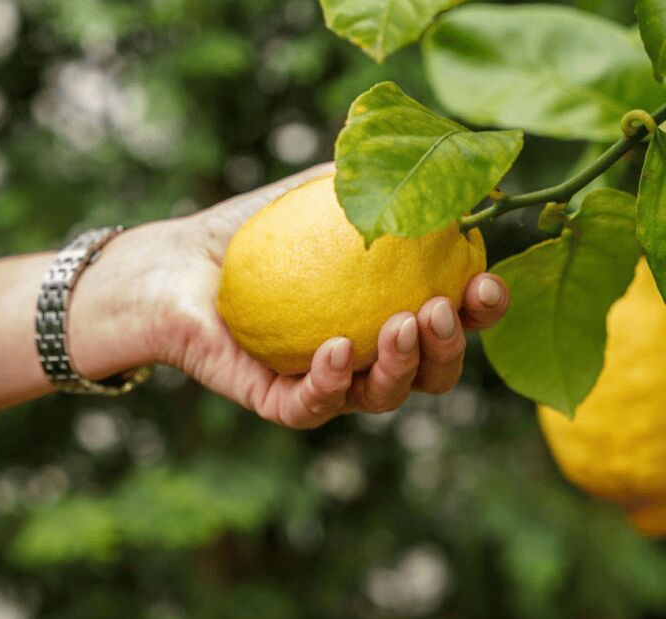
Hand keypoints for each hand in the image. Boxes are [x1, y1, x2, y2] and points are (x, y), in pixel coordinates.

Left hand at [71, 163, 509, 428]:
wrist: (180, 262)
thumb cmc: (256, 230)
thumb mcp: (323, 192)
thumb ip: (383, 180)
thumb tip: (456, 162)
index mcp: (386, 311)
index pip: (451, 321)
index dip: (479, 311)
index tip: (487, 281)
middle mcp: (365, 355)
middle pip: (429, 373)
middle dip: (448, 349)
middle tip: (438, 308)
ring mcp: (323, 382)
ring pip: (380, 397)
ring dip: (401, 369)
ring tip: (399, 324)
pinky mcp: (277, 400)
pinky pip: (313, 406)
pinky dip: (329, 382)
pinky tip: (335, 349)